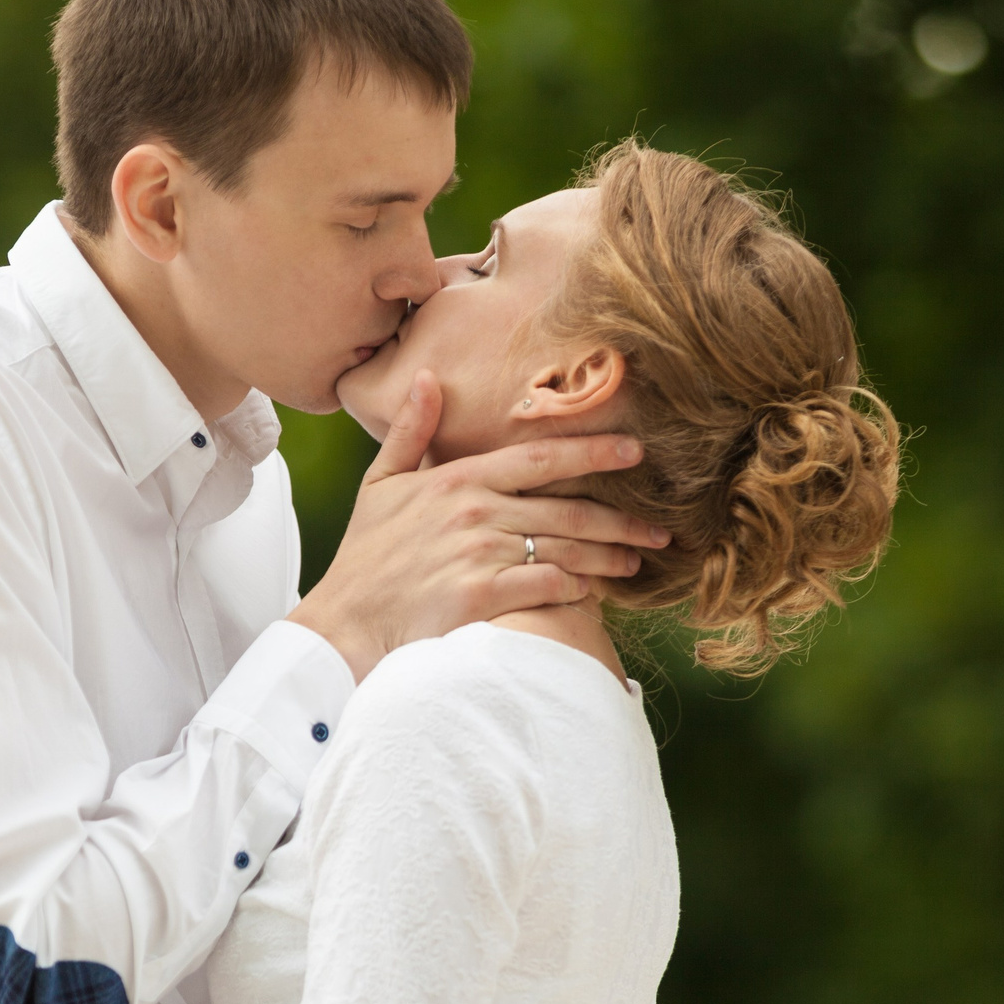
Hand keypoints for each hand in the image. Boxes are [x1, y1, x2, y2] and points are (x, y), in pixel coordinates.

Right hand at [288, 371, 665, 678]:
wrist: (344, 624)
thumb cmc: (366, 558)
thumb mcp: (381, 485)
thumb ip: (411, 432)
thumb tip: (428, 378)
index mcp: (457, 480)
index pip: (539, 458)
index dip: (593, 452)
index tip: (636, 452)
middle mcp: (474, 512)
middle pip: (567, 509)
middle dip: (621, 520)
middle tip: (659, 529)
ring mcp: (478, 554)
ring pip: (565, 548)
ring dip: (609, 557)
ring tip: (636, 563)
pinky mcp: (481, 597)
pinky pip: (547, 586)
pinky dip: (576, 589)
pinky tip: (594, 593)